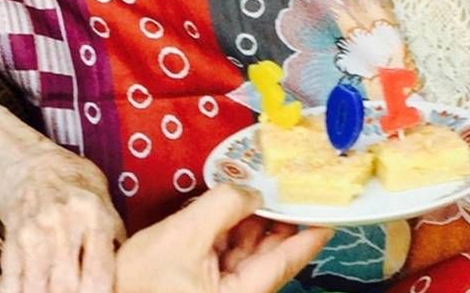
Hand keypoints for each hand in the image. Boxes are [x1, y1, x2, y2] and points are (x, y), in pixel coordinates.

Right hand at [0, 141, 124, 292]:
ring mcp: (33, 233)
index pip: (98, 273)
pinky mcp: (11, 239)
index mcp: (92, 215)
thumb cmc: (72, 179)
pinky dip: (19, 291)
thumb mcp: (103, 198)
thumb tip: (129, 266)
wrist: (27, 160)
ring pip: (38, 288)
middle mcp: (62, 225)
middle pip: (67, 286)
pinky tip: (28, 292)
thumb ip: (113, 232)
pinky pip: (13, 279)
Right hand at [116, 186, 332, 292]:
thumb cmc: (140, 285)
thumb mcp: (184, 236)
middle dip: (279, 219)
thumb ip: (223, 207)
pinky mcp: (205, 284)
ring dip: (254, 222)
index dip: (310, 234)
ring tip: (261, 191)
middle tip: (291, 188)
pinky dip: (232, 231)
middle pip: (271, 255)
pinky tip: (232, 208)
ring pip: (250, 252)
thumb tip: (251, 192)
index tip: (328, 212)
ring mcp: (222, 290)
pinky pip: (229, 254)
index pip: (288, 260)